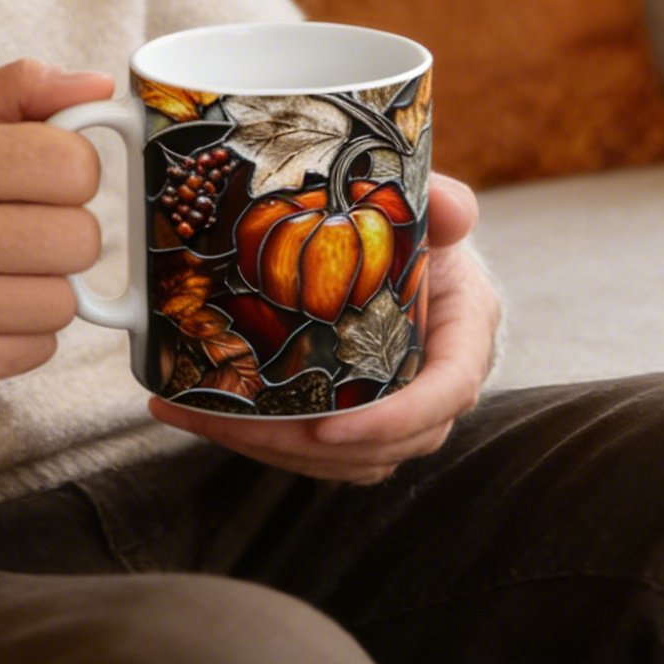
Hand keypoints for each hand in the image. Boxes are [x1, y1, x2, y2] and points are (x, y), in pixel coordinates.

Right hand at [0, 61, 113, 415]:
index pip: (74, 163)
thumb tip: (101, 89)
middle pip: (81, 237)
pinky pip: (40, 350)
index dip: (66, 169)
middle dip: (55, 230)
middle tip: (7, 227)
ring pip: (66, 301)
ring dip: (38, 287)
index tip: (33, 176)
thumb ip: (12, 93)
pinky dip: (17, 332)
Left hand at [147, 173, 502, 483]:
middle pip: (384, 442)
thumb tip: (453, 207)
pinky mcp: (363, 417)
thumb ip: (445, 205)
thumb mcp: (431, 211)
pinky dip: (264, 440)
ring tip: (198, 415)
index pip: (444, 394)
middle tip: (231, 421)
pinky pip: (322, 451)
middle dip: (304, 445)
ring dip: (271, 447)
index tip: (326, 432)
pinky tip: (200, 413)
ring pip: (346, 458)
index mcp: (465, 332)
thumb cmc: (418, 227)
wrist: (403, 244)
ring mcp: (402, 408)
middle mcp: (440, 383)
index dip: (391, 422)